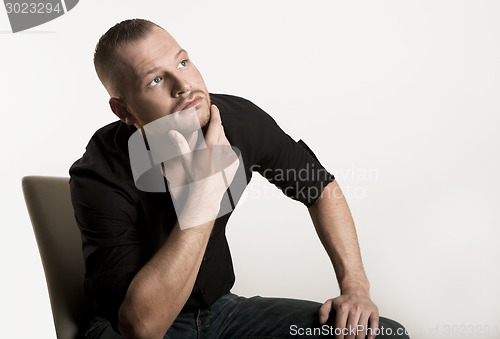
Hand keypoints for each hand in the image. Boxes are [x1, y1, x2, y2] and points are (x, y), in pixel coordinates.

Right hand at [162, 104, 239, 227]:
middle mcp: (222, 151)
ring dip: (220, 139)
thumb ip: (180, 145)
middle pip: (221, 131)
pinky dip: (225, 150)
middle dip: (216, 126)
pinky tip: (217, 155)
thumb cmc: (193, 180)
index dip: (216, 114)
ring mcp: (230, 158)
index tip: (214, 106)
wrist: (206, 198)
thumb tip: (172, 132)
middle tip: (210, 125)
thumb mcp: (184, 162)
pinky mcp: (235, 164)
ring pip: (226, 141)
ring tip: (211, 145)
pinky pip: (231, 151)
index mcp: (209, 148)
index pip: (216, 125)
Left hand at [319, 293, 378, 338]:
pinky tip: (368, 338)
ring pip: (362, 330)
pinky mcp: (374, 311)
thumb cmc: (344, 300)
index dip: (339, 338)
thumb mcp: (330, 303)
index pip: (340, 328)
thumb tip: (321, 321)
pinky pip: (374, 325)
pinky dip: (372, 334)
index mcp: (343, 307)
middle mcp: (354, 308)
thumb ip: (323, 311)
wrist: (357, 290)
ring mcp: (365, 309)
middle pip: (351, 331)